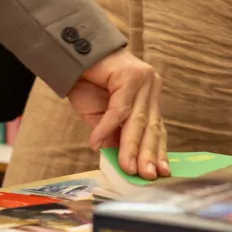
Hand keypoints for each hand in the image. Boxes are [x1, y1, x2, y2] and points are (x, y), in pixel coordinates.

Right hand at [66, 48, 169, 178]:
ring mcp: (142, 80)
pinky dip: (106, 128)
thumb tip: (124, 161)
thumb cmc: (87, 84)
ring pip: (138, 121)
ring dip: (131, 147)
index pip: (157, 129)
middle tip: (146, 176)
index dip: (158, 152)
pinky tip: (95, 143)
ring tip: (127, 167)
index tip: (161, 173)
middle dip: (148, 155)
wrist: (71, 55)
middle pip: (151, 127)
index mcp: (149, 97)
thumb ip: (114, 135)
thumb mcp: (102, 117)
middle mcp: (150, 87)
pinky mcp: (128, 76)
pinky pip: (118, 109)